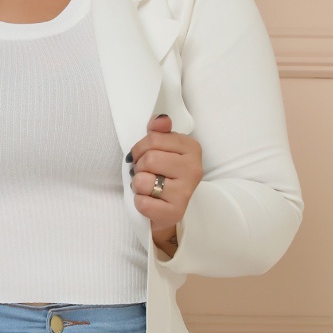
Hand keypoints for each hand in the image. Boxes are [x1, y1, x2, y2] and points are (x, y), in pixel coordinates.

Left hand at [128, 114, 202, 257]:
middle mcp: (194, 169)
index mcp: (192, 148)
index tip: (143, 156)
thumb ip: (159, 132)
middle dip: (139, 167)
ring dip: (138, 185)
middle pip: (148, 159)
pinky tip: (150, 201)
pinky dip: (139, 202)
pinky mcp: (175, 212)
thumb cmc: (163, 175)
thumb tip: (160, 119)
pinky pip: (143, 202)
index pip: (153, 138)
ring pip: (143, 180)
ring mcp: (186, 192)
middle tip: (145, 173)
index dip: (140, 148)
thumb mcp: (162, 149)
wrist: (167, 210)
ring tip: (148, 187)